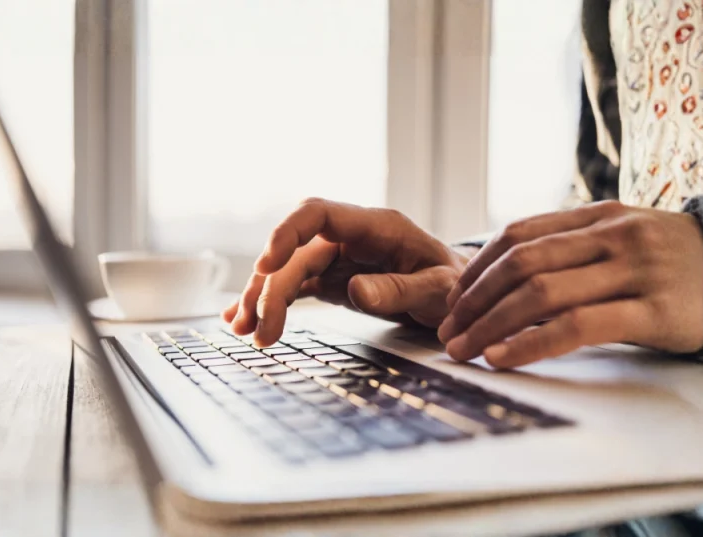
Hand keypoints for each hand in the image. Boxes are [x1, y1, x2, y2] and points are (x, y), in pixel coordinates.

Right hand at [222, 198, 468, 346]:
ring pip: (288, 270)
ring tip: (244, 331)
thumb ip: (399, 289)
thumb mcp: (438, 289)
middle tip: (259, 329)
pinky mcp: (332, 279)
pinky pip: (294, 286)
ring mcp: (337, 257)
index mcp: (375, 226)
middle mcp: (349, 237)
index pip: (317, 213)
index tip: (267, 264)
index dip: (287, 234)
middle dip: (270, 287)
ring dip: (262, 298)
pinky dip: (270, 303)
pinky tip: (244, 321)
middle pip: (295, 252)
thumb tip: (356, 291)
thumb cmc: (453, 284)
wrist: (459, 295)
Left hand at [436, 201, 702, 367]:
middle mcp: (614, 235)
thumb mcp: (622, 237)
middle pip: (523, 263)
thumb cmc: (670, 262)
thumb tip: (499, 272)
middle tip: (447, 331)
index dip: (477, 268)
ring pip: (543, 293)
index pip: (519, 234)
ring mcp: (636, 270)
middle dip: (474, 300)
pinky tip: (504, 357)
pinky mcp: (655, 311)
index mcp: (599, 215)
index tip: (452, 299)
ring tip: (465, 350)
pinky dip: (532, 343)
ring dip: (492, 324)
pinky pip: (579, 327)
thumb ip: (571, 245)